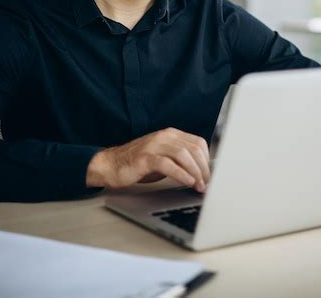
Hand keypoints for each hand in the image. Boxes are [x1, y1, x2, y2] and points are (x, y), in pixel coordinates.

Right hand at [86, 127, 209, 192]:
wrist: (111, 165)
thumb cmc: (139, 163)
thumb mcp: (164, 158)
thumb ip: (180, 160)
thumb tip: (201, 173)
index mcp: (171, 134)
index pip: (198, 143)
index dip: (207, 160)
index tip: (209, 175)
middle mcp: (164, 136)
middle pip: (193, 149)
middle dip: (203, 168)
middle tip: (206, 184)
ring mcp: (154, 145)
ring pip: (183, 155)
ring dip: (195, 172)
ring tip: (198, 185)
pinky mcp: (145, 158)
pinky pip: (168, 164)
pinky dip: (181, 173)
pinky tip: (187, 182)